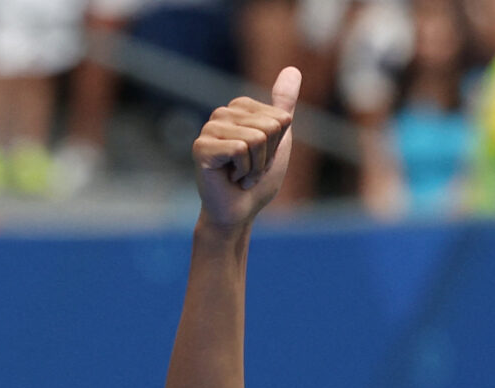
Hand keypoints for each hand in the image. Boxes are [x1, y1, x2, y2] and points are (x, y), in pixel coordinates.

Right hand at [192, 67, 300, 230]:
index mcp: (240, 108)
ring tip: (240, 175)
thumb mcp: (279, 139)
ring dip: (256, 167)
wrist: (239, 213)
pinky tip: (231, 179)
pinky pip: (241, 149)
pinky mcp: (201, 147)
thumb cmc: (258, 180)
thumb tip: (293, 69)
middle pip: (269, 126)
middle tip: (250, 169)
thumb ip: (284, 105)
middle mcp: (222, 113)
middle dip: (267, 157)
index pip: (279, 118)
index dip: (277, 145)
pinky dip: (244, 172)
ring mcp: (209, 129)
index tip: (261, 158)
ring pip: (256, 139)